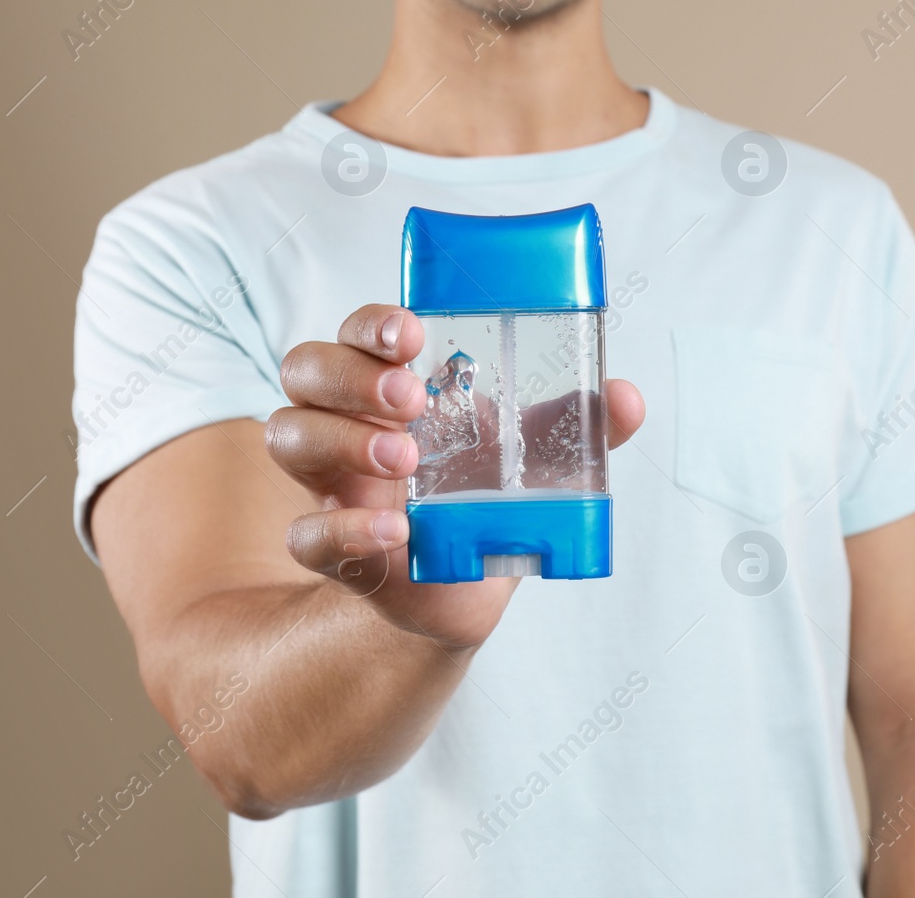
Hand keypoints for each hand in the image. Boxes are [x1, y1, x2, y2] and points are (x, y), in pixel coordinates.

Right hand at [265, 304, 644, 648]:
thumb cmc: (484, 499)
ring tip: (406, 461)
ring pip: (289, 436)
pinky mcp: (334, 550)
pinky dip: (344, 530)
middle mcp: (347, 422)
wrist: (462, 590)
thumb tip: (625, 397)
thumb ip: (575, 426)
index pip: (360, 333)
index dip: (373, 324)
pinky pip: (305, 535)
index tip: (413, 334)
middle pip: (305, 369)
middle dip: (351, 376)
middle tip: (410, 401)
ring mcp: (332, 484)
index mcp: (391, 386)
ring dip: (343, 439)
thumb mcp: (535, 458)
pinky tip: (395, 532)